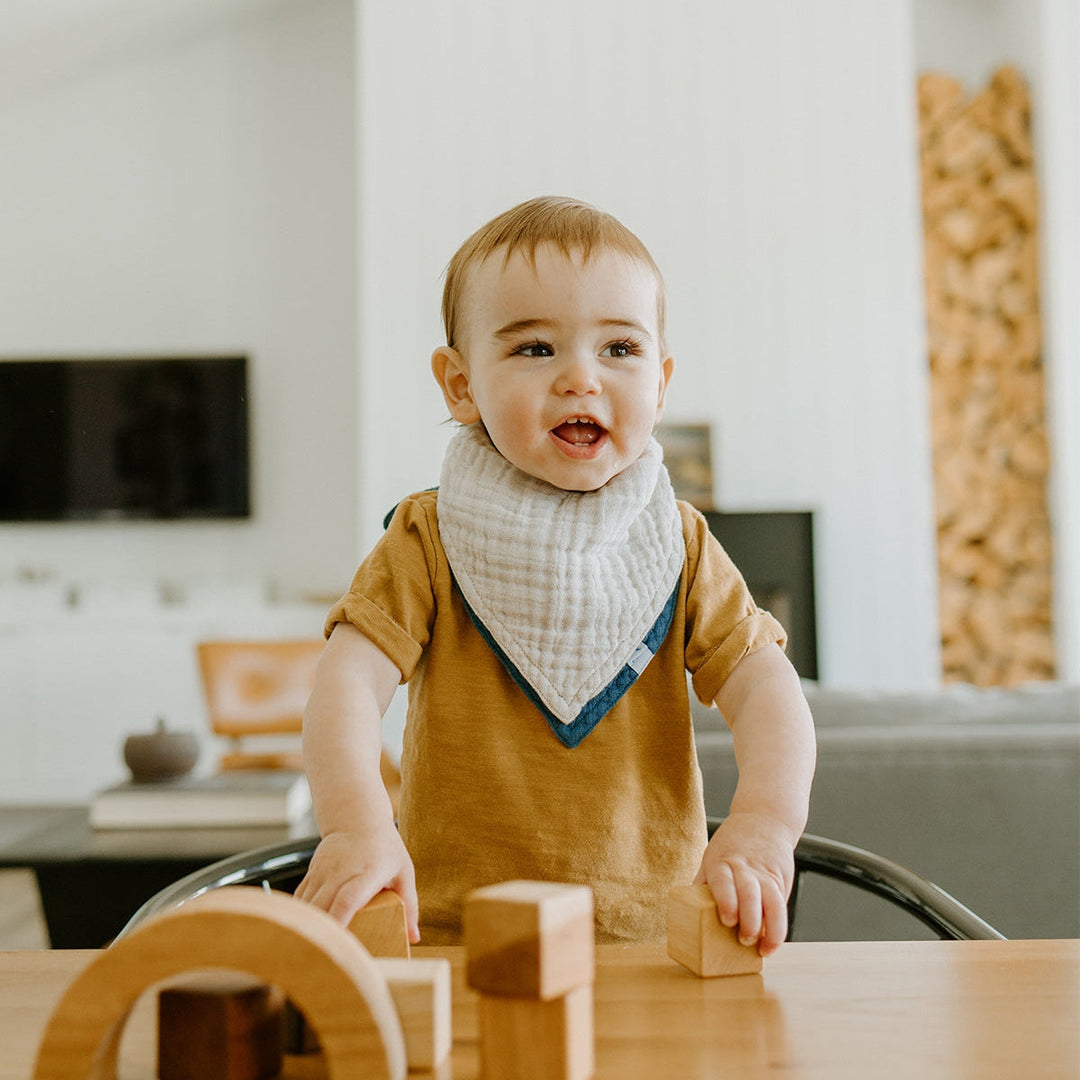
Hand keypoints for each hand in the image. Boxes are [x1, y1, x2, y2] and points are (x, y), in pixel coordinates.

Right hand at [295, 823, 419, 942]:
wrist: (357, 818)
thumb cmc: (385, 847)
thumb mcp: (403, 871)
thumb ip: (409, 903)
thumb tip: (414, 937)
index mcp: (367, 872)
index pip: (348, 899)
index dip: (340, 922)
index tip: (338, 945)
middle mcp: (341, 872)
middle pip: (324, 908)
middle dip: (322, 935)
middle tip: (324, 962)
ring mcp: (323, 871)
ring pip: (307, 905)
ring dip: (309, 928)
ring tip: (312, 953)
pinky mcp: (311, 872)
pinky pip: (300, 899)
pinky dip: (302, 917)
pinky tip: (305, 934)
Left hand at [694, 812, 796, 956]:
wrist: (764, 818)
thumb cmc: (732, 843)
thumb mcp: (712, 855)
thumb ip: (704, 882)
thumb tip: (687, 911)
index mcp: (722, 861)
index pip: (724, 881)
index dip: (726, 901)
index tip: (727, 920)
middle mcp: (745, 866)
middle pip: (749, 893)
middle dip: (749, 919)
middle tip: (744, 939)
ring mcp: (765, 873)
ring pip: (772, 901)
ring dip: (770, 928)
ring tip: (764, 948)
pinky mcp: (780, 878)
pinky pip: (781, 904)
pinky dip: (780, 925)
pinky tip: (773, 941)